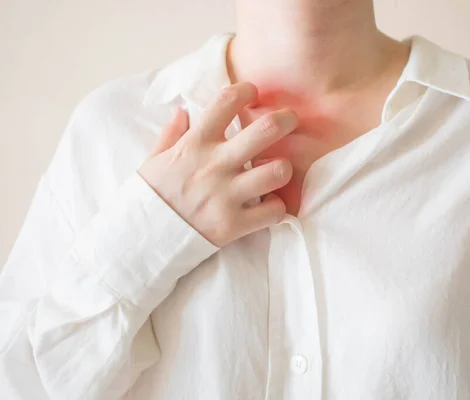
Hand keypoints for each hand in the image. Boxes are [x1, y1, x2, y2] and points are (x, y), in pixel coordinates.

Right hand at [138, 82, 296, 246]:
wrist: (139, 240)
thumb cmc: (149, 197)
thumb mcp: (153, 160)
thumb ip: (171, 134)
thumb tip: (183, 110)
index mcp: (195, 144)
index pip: (226, 101)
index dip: (246, 90)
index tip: (252, 93)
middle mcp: (215, 165)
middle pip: (266, 130)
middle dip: (285, 119)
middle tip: (289, 120)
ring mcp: (227, 195)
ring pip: (278, 170)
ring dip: (282, 168)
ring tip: (275, 171)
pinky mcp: (234, 224)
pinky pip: (274, 210)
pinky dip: (276, 207)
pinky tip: (267, 204)